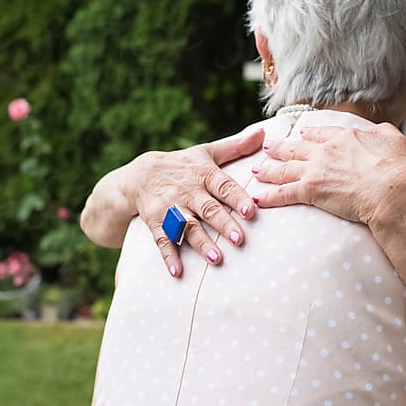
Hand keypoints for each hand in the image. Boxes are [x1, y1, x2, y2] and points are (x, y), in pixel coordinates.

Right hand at [130, 129, 264, 276]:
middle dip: (223, 224)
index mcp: (203, 174)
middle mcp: (187, 191)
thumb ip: (236, 147)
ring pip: (187, 227)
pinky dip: (169, 257)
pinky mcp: (156, 222)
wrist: (140, 175)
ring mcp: (170, 208)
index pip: (223, 186)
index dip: (237, 198)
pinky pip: (162, 240)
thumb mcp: (206, 153)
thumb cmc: (183, 165)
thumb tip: (264, 133)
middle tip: (240, 239)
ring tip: (216, 259)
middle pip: (207, 209)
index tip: (251, 210)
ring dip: (201, 243)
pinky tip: (178, 272)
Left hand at [251, 123, 405, 224]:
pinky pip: (283, 193)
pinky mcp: (309, 190)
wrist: (390, 190)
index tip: (301, 135)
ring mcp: (314, 170)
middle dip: (279, 148)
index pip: (319, 133)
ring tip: (256, 170)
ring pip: (283, 169)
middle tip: (267, 147)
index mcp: (343, 137)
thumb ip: (382, 133)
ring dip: (268, 169)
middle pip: (295, 148)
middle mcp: (324, 150)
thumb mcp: (393, 139)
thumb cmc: (396, 167)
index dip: (308, 134)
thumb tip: (378, 132)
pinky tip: (259, 197)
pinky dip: (269, 196)